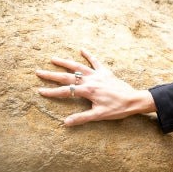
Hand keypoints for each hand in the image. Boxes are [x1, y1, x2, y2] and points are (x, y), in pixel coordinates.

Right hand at [36, 49, 155, 125]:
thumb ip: (82, 118)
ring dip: (65, 62)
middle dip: (52, 75)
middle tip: (38, 72)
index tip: (40, 91)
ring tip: (53, 58)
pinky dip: (89, 55)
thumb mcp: (99, 115)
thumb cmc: (117, 109)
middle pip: (68, 77)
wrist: (134, 100)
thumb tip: (66, 122)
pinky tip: (81, 49)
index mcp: (88, 91)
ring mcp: (98, 75)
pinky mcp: (106, 72)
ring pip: (78, 67)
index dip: (52, 92)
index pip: (66, 92)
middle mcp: (91, 80)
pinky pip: (96, 61)